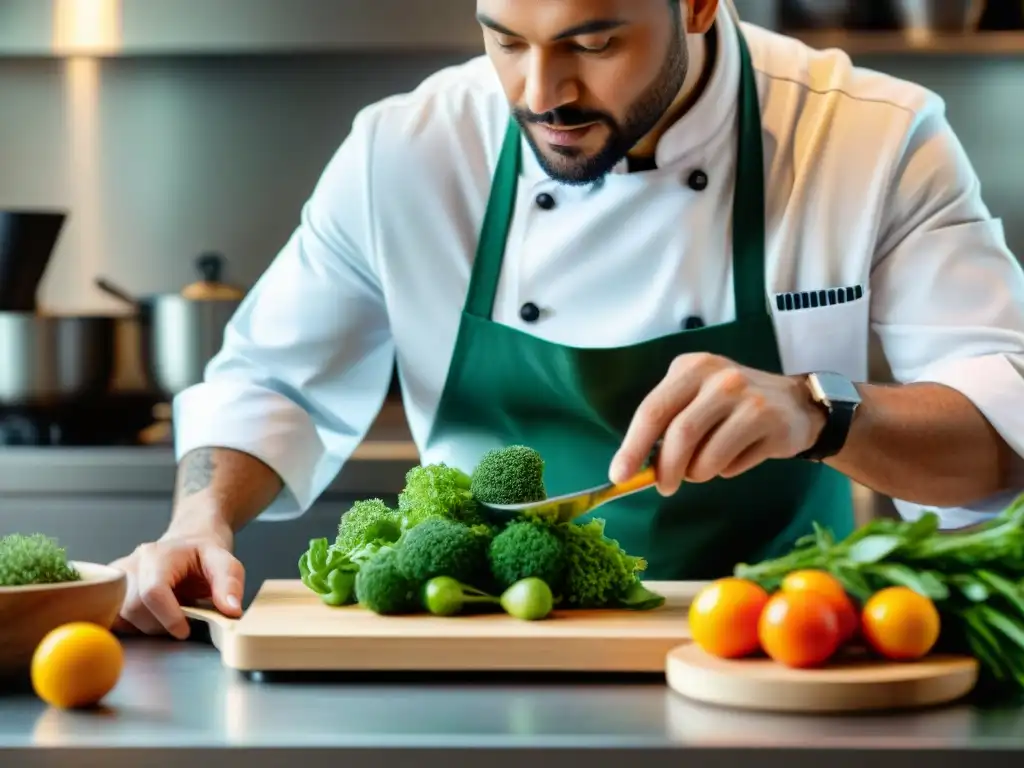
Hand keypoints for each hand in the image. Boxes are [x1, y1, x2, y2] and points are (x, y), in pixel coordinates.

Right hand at [109, 532, 244, 639]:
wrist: (187, 542)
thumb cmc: (203, 554)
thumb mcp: (225, 563)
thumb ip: (230, 584)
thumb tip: (231, 611)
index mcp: (158, 555)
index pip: (153, 592)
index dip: (169, 618)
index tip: (186, 630)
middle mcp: (131, 564)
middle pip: (134, 608)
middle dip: (159, 624)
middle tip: (182, 619)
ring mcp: (116, 578)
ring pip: (120, 616)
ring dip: (146, 625)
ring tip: (168, 613)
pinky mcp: (109, 591)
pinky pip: (112, 618)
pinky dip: (131, 625)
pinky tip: (150, 617)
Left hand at [609, 353, 825, 494]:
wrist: (796, 404)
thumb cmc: (732, 408)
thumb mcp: (697, 401)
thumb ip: (667, 426)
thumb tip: (634, 467)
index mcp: (690, 368)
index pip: (652, 410)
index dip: (632, 446)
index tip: (619, 475)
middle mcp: (717, 377)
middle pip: (679, 434)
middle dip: (666, 469)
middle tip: (665, 487)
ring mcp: (746, 397)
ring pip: (705, 455)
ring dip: (698, 473)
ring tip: (705, 468)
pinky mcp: (769, 421)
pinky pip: (731, 463)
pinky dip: (725, 471)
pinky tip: (735, 458)